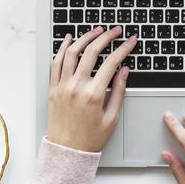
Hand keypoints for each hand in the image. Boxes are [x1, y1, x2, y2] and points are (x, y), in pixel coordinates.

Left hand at [47, 26, 136, 151]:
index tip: (130, 41)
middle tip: (115, 31)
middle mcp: (76, 87)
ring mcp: (63, 86)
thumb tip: (124, 70)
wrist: (67, 152)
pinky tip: (69, 39)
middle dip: (106, 36)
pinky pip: (56, 62)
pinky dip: (63, 48)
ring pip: (72, 52)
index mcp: (94, 94)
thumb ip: (119, 91)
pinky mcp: (53, 88)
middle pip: (92, 51)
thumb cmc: (90, 138)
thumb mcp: (112, 117)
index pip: (112, 62)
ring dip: (85, 37)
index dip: (124, 48)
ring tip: (96, 31)